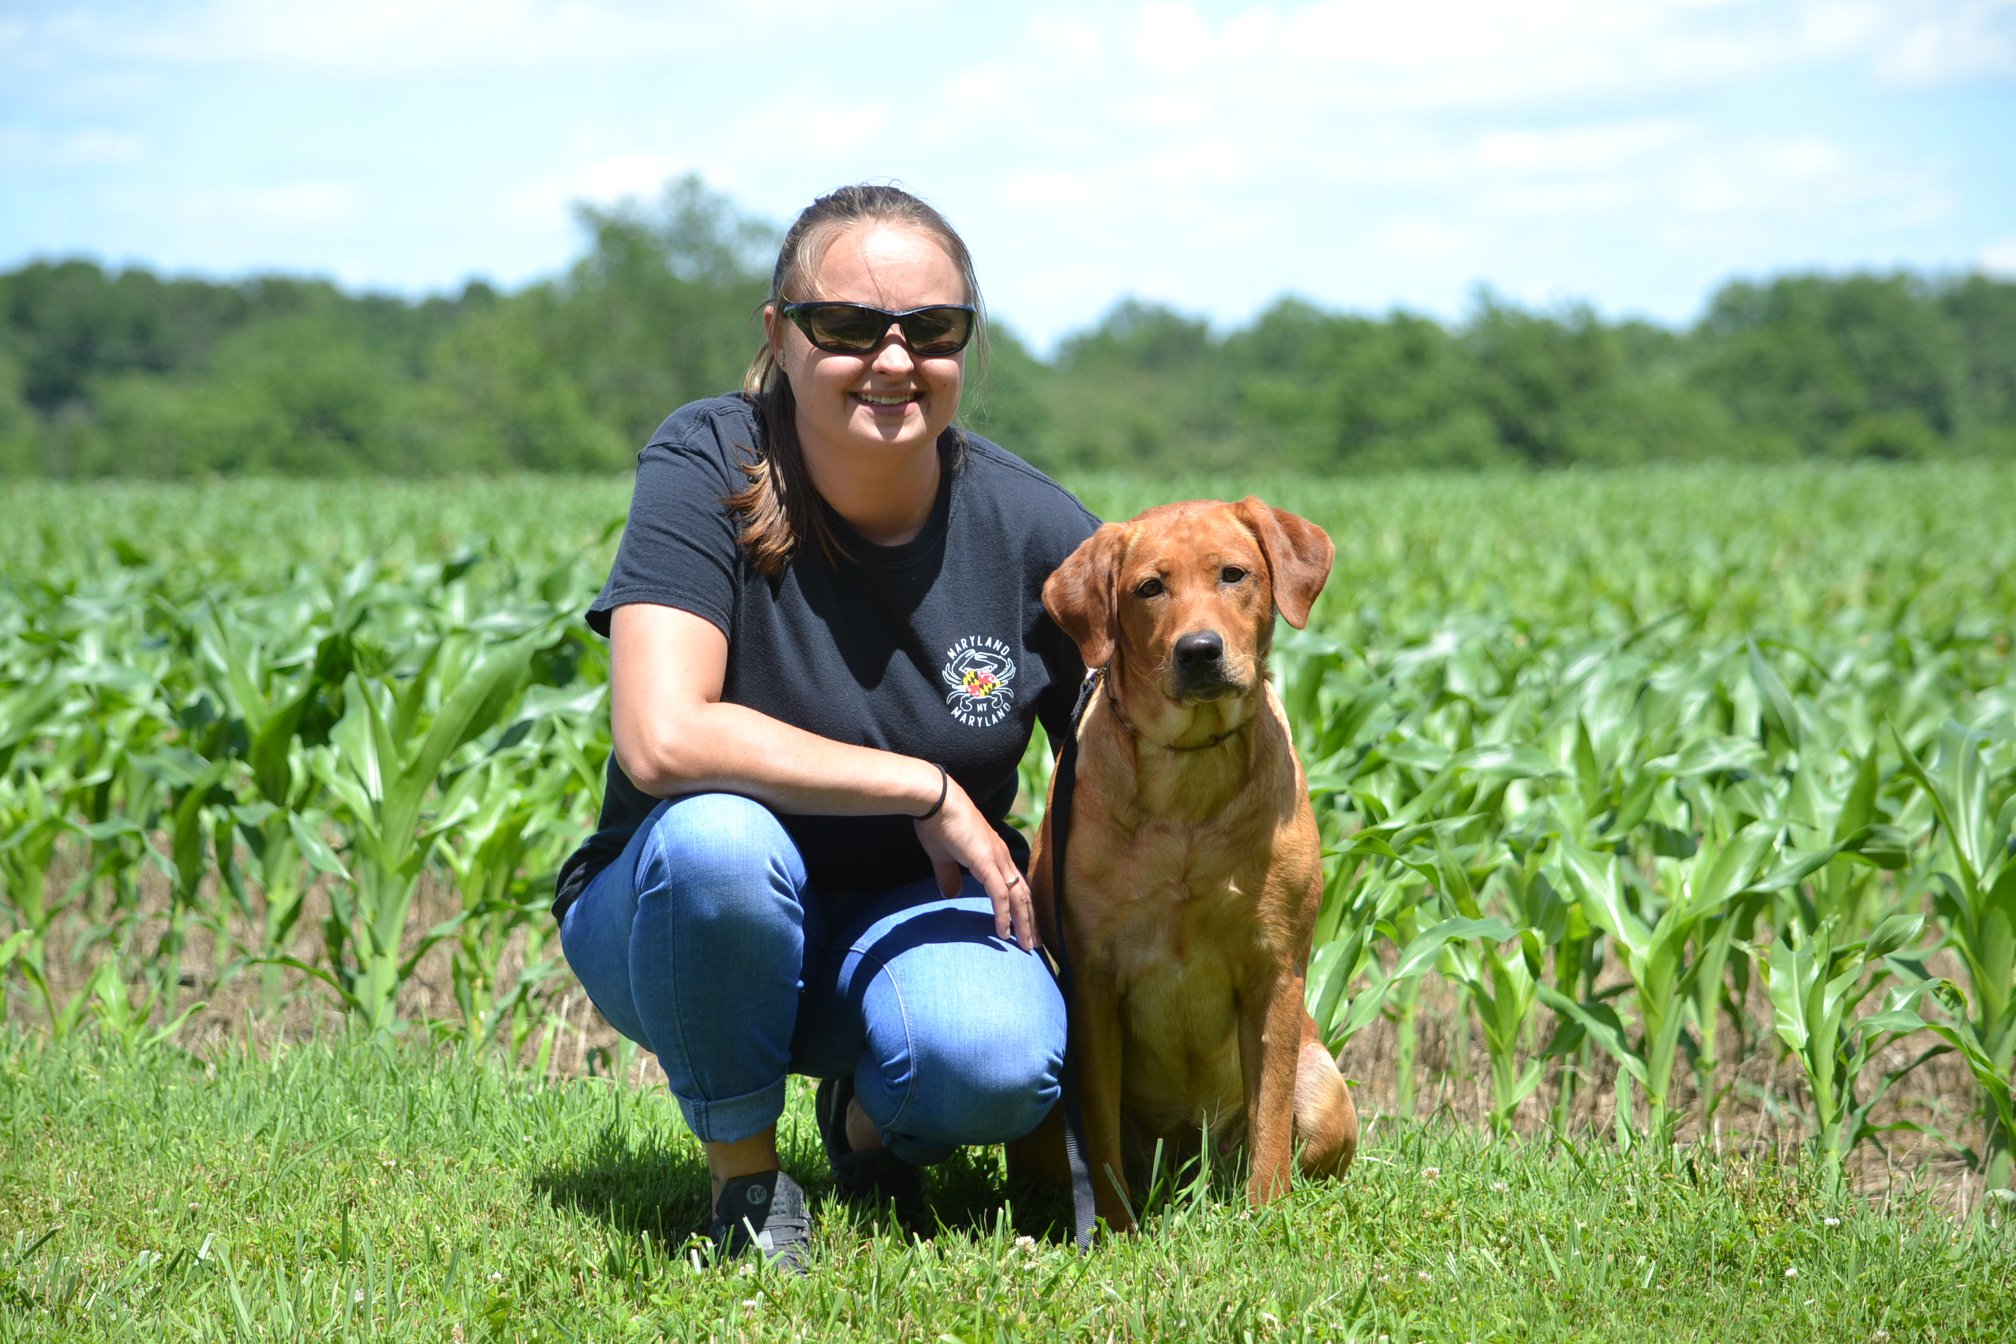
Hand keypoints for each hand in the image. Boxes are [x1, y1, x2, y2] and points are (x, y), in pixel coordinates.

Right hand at [912, 775, 1039, 952]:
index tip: (1026, 927)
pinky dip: (1004, 914)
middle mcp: (1001, 856)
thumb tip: (950, 895)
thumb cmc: (937, 823)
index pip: (1016, 885)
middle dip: (1030, 920)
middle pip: (1024, 894)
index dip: (1022, 907)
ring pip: (1018, 897)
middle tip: (1034, 944)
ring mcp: (996, 858)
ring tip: (1027, 945)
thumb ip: (948, 877)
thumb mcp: (942, 856)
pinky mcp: (986, 862)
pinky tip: (1005, 932)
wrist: (935, 800)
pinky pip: (1000, 894)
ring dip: (1024, 923)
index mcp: (994, 853)